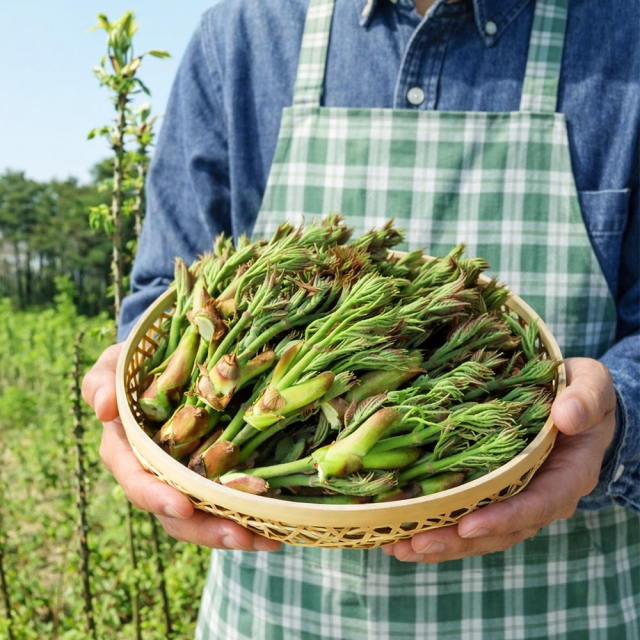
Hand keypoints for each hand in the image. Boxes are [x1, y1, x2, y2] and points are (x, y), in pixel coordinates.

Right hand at [81, 343, 280, 551]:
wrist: (168, 362)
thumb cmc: (136, 366)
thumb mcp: (115, 365)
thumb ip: (102, 381)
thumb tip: (102, 407)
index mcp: (127, 452)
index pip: (137, 481)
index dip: (157, 496)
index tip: (182, 507)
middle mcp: (156, 473)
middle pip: (175, 514)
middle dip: (206, 529)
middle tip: (240, 536)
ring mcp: (186, 477)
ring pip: (205, 516)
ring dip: (234, 532)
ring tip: (268, 539)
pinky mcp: (212, 474)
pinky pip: (226, 502)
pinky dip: (250, 517)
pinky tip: (276, 528)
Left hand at [382, 357, 615, 562]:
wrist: (572, 402)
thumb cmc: (580, 393)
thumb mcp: (592, 387)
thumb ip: (586, 400)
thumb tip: (567, 415)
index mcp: (567, 476)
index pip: (537, 505)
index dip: (504, 518)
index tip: (468, 524)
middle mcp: (539, 496)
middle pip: (499, 530)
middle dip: (457, 540)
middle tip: (416, 544)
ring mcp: (513, 497)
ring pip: (477, 532)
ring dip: (438, 542)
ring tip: (397, 547)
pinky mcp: (491, 492)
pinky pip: (464, 515)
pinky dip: (434, 525)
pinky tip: (398, 533)